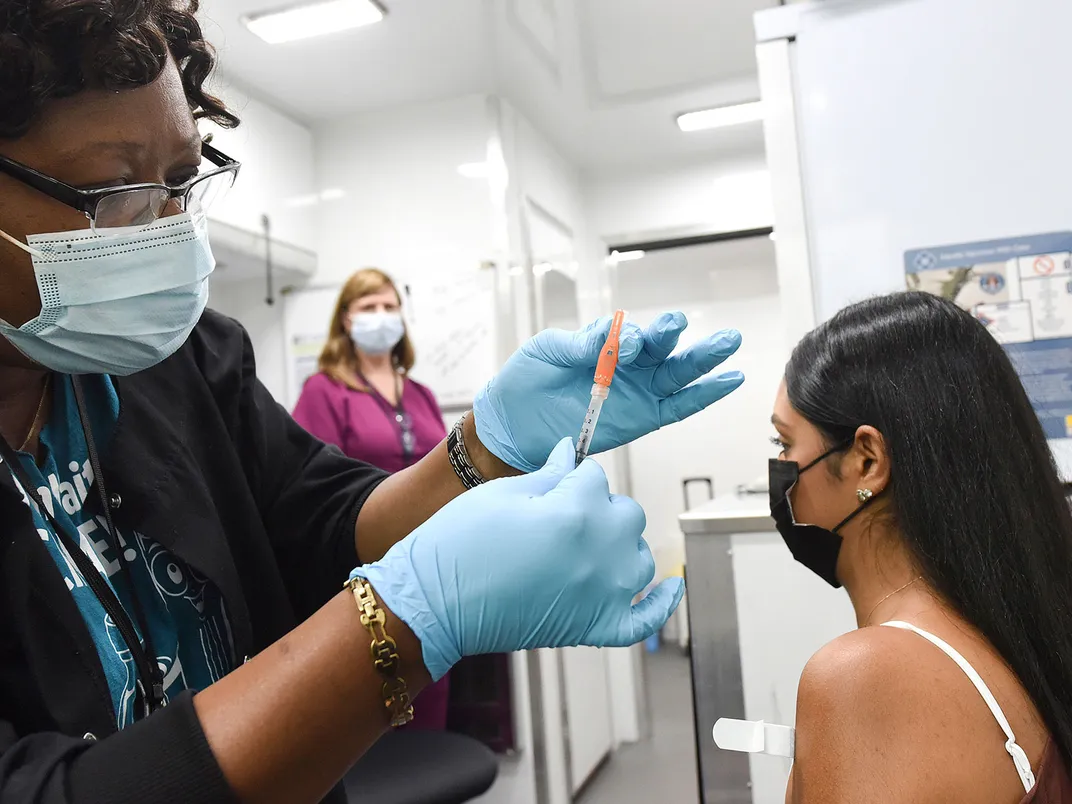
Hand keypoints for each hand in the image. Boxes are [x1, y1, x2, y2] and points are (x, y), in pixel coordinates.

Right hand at [353, 438, 683, 680]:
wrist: (433, 603)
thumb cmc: (458, 545)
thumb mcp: (503, 494)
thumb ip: (549, 474)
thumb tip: (571, 453)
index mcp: (576, 511)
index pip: (596, 477)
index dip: (573, 477)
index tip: (557, 482)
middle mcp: (600, 552)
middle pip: (626, 514)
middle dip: (600, 507)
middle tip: (563, 514)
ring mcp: (602, 594)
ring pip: (639, 557)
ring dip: (622, 546)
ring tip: (590, 545)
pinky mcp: (595, 628)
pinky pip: (645, 618)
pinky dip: (662, 603)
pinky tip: (671, 586)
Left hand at [473, 312, 743, 470]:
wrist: (512, 424)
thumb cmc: (526, 381)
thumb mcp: (547, 351)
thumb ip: (578, 343)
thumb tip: (610, 338)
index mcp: (605, 342)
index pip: (628, 334)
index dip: (631, 338)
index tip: (626, 344)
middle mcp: (628, 365)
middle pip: (663, 347)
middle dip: (680, 335)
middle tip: (693, 323)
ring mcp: (638, 392)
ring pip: (678, 373)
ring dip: (704, 359)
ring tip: (728, 342)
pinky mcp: (643, 419)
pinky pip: (679, 407)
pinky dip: (704, 395)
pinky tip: (728, 380)